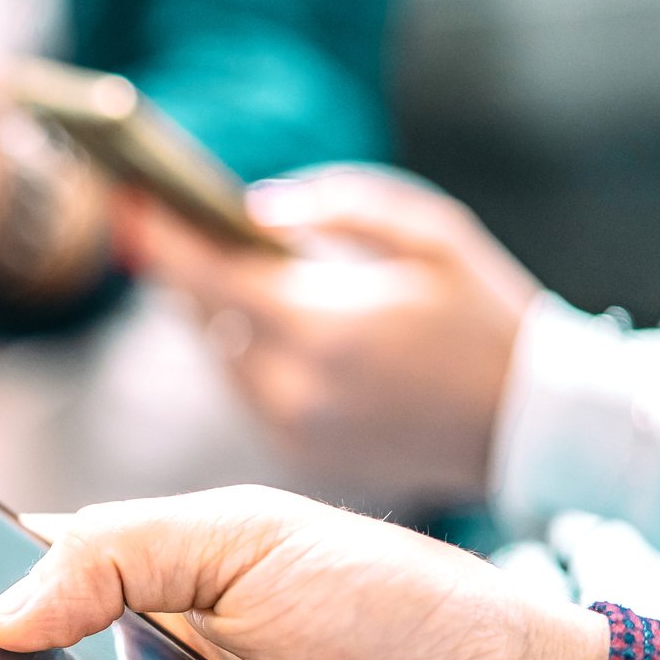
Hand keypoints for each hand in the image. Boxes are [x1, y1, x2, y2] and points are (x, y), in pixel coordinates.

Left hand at [128, 167, 539, 501]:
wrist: (537, 428)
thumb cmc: (490, 317)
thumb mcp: (431, 235)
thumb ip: (337, 207)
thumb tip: (254, 211)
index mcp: (322, 327)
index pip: (208, 275)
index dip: (159, 238)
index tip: (123, 203)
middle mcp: (293, 387)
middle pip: (206, 317)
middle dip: (191, 270)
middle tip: (172, 224)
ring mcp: (293, 429)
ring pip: (224, 356)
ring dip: (226, 314)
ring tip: (239, 272)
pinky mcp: (301, 455)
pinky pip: (251, 391)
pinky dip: (255, 355)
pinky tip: (280, 330)